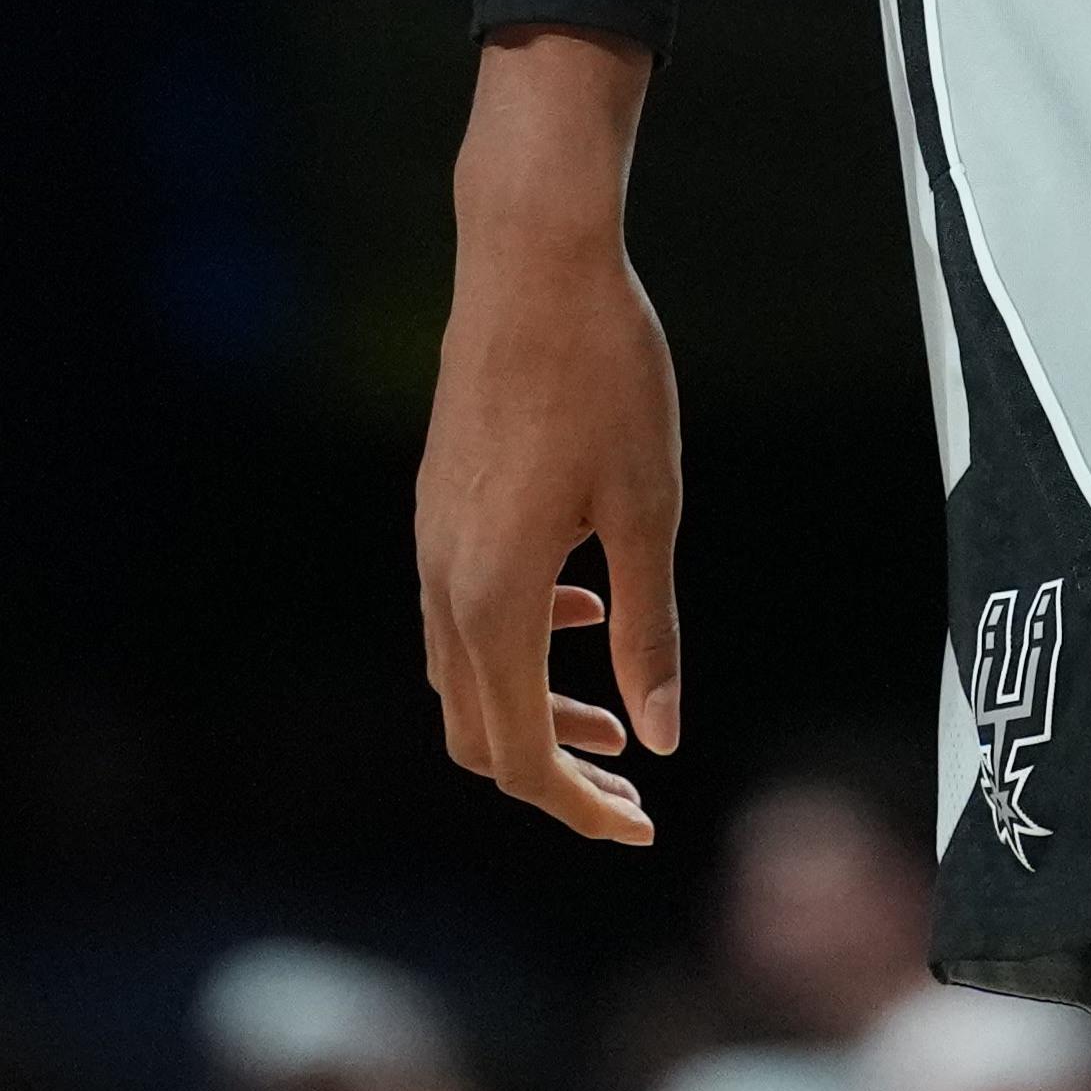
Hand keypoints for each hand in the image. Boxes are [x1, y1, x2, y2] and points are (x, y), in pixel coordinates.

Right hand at [415, 32, 684, 843]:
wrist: (532, 262)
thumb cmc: (605, 375)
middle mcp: (445, 582)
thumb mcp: (649, 509)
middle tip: (630, 793)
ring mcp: (430, 542)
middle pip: (478, 734)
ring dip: (531, 712)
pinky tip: (581, 608)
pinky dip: (515, 644)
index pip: (521, 755)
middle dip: (553, 777)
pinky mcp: (437, 505)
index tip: (640, 828)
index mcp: (495, 598)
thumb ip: (650, 632)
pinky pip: (460, 613)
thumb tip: (660, 738)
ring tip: (610, 720)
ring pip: (464, 675)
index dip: (577, 809)